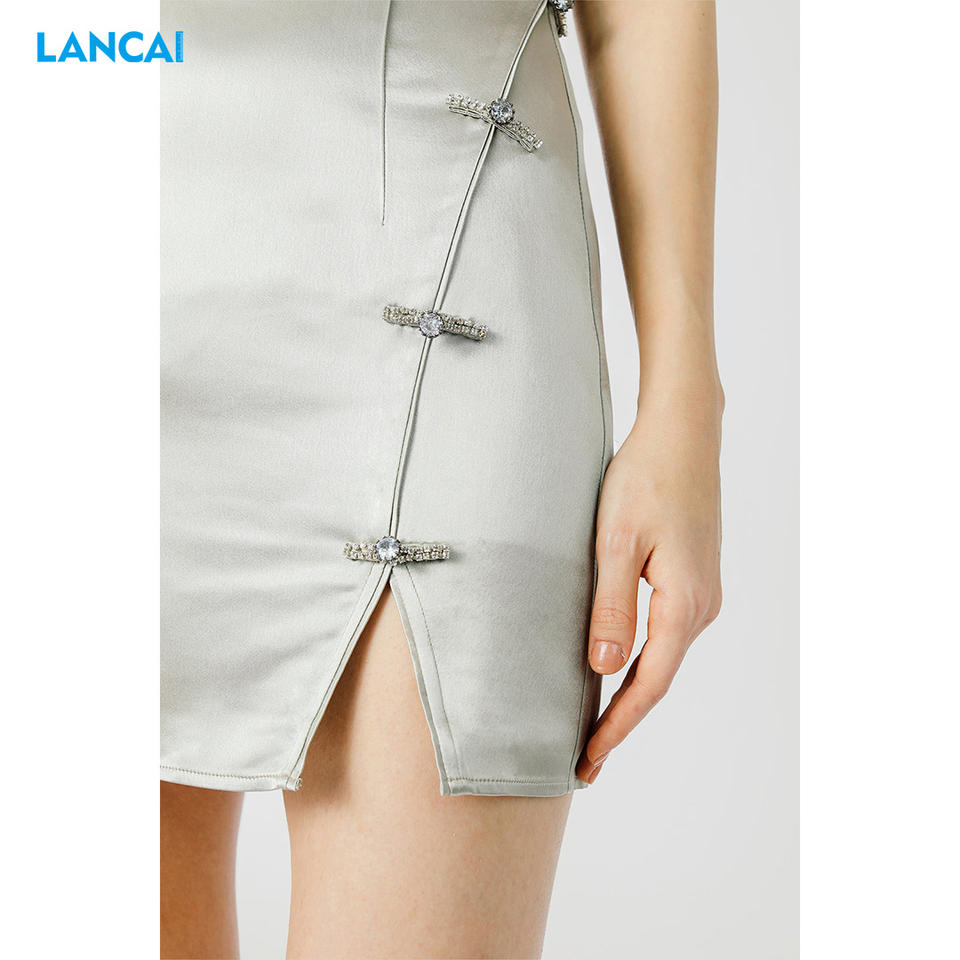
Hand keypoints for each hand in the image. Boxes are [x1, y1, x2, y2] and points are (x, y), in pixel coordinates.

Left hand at [576, 392, 722, 783]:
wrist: (683, 434)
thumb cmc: (646, 478)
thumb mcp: (618, 541)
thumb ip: (612, 606)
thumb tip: (604, 668)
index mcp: (684, 604)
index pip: (647, 684)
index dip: (616, 726)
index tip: (587, 759)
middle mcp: (702, 606)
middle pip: (657, 678)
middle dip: (621, 720)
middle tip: (584, 759)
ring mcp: (702, 594)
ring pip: (662, 658)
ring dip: (630, 693)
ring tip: (594, 725)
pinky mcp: (694, 579)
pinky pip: (665, 635)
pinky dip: (640, 663)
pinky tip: (617, 670)